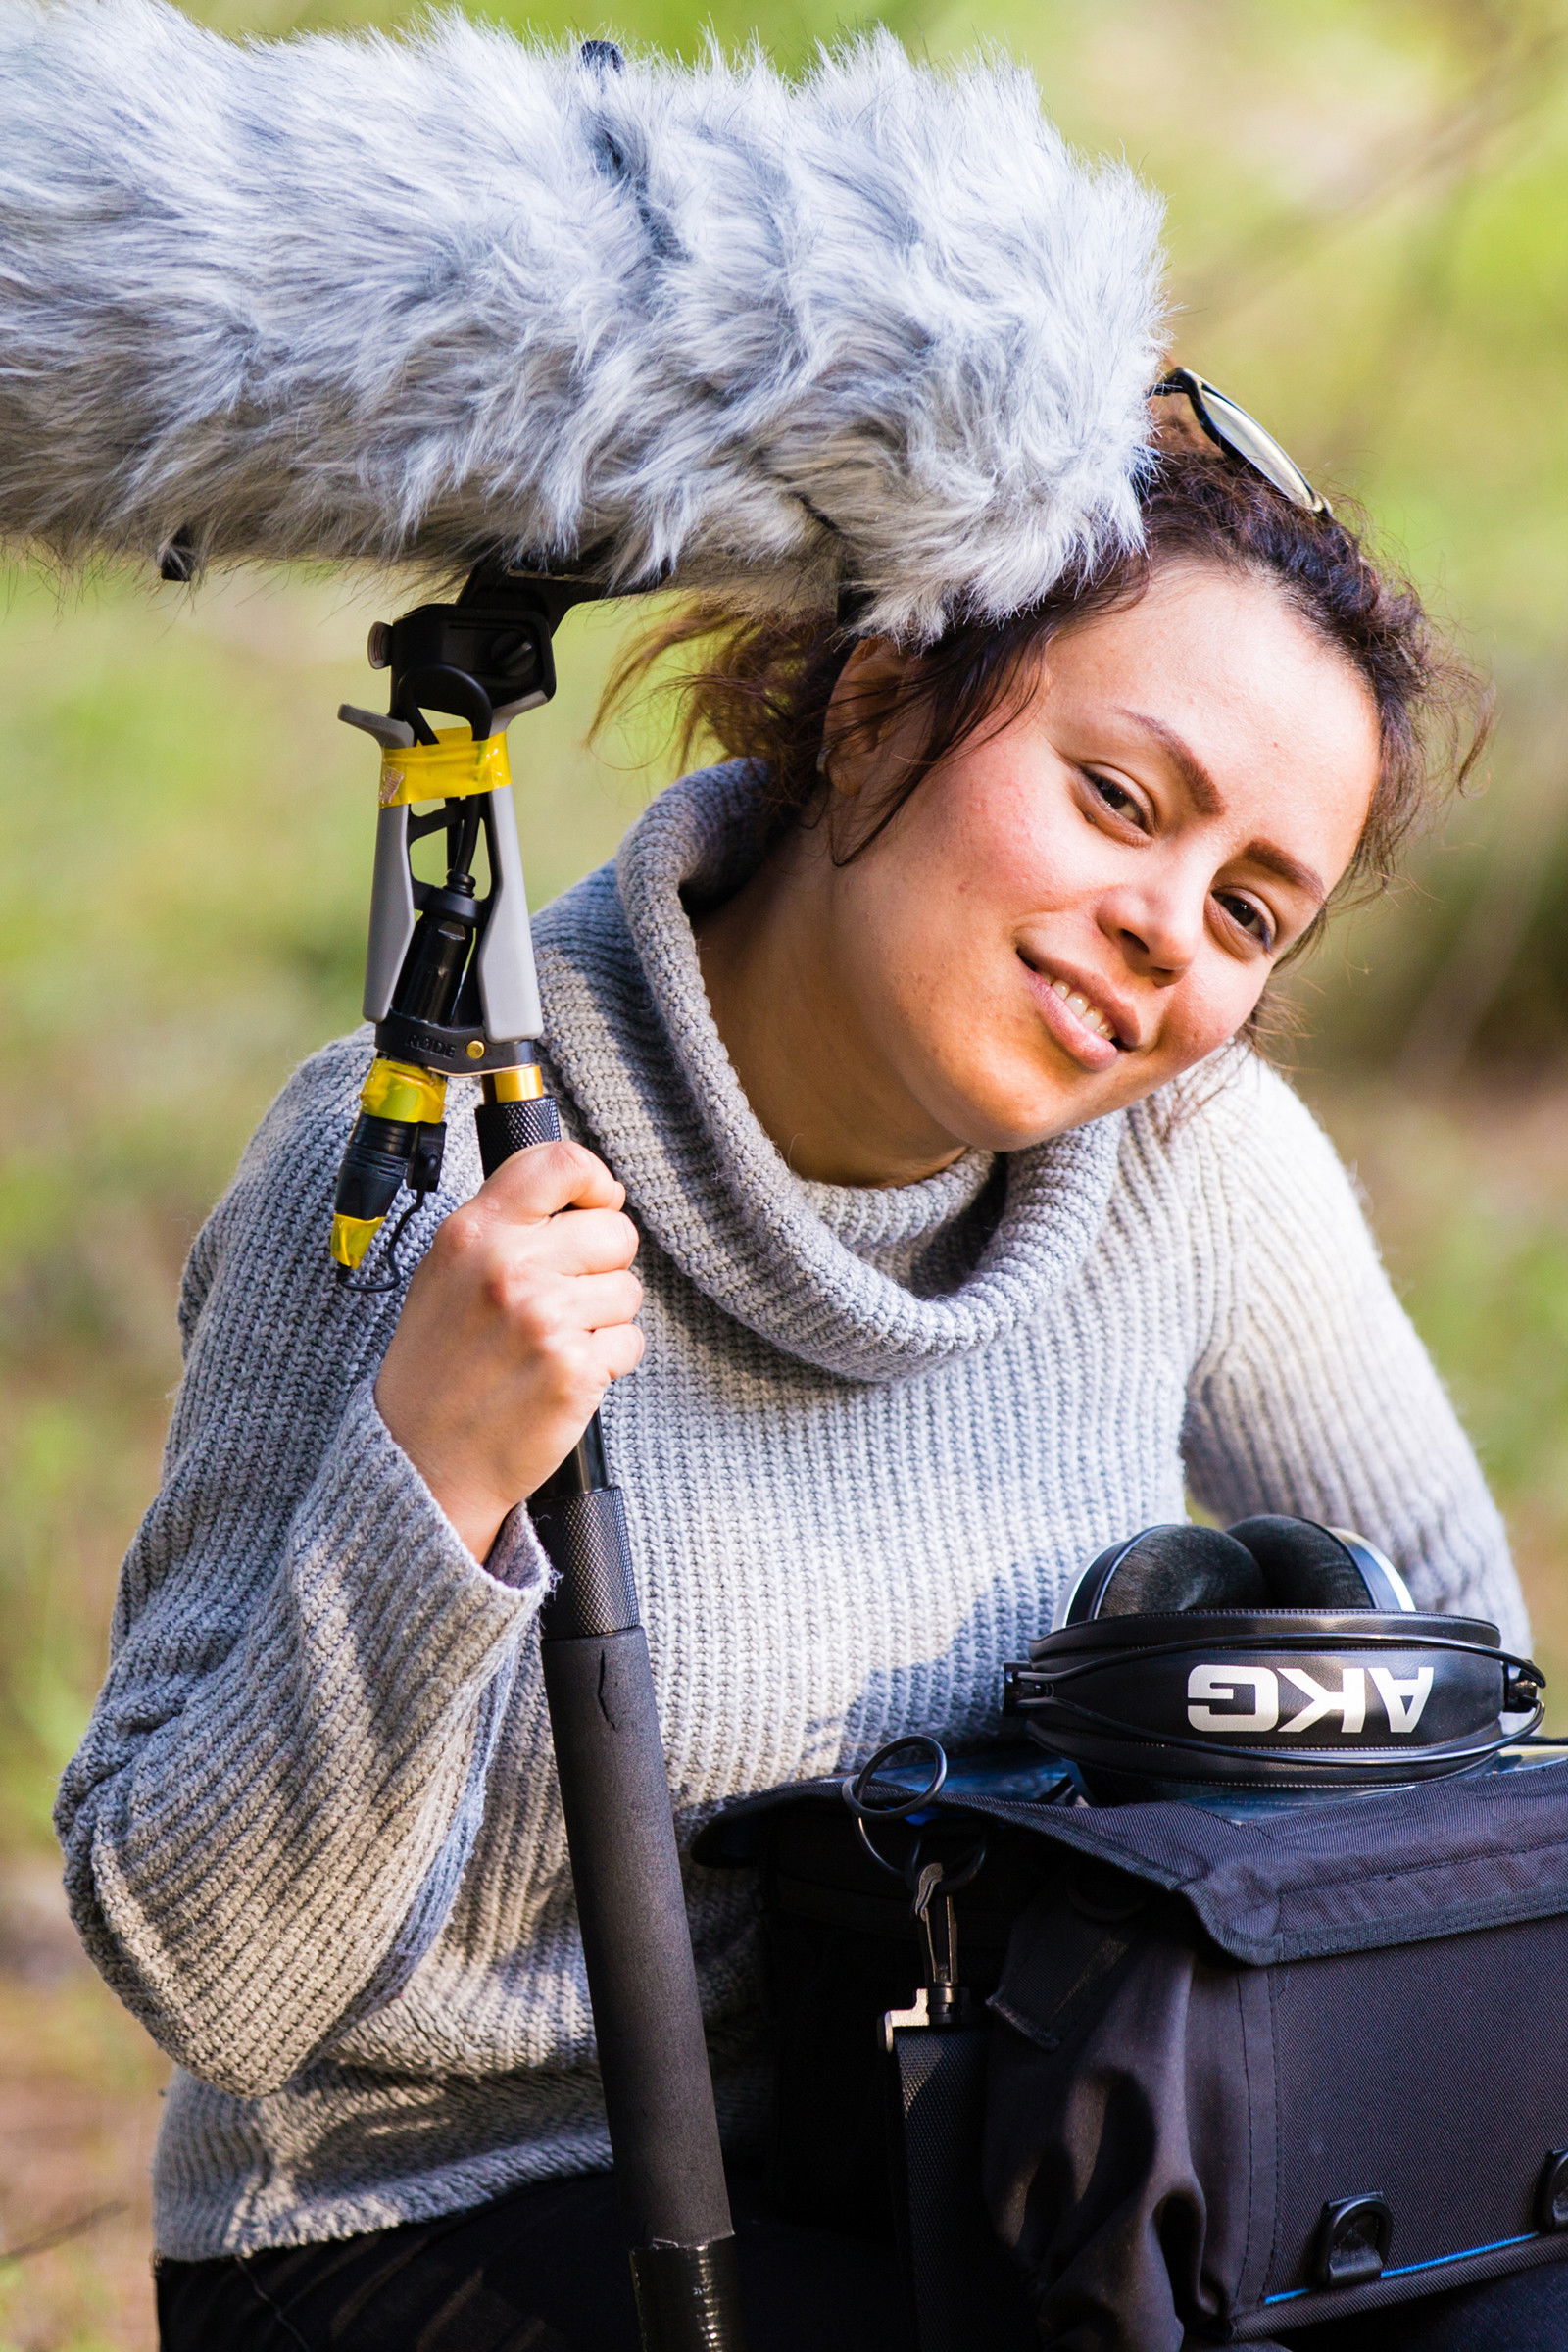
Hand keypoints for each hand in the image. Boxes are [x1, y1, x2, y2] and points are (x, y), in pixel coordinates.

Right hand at [374, 1141, 643, 1562]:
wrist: (421, 1460)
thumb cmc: (437, 1365)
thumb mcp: (447, 1272)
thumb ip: (505, 1224)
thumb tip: (585, 1191)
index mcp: (473, 1232)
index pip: (561, 1163)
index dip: (596, 1181)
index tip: (598, 1204)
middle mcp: (508, 1267)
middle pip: (616, 1230)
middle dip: (604, 1265)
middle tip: (566, 1298)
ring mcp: (544, 1320)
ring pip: (629, 1290)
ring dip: (605, 1318)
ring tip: (553, 1343)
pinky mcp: (574, 1370)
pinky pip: (630, 1342)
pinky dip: (608, 1361)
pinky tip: (562, 1375)